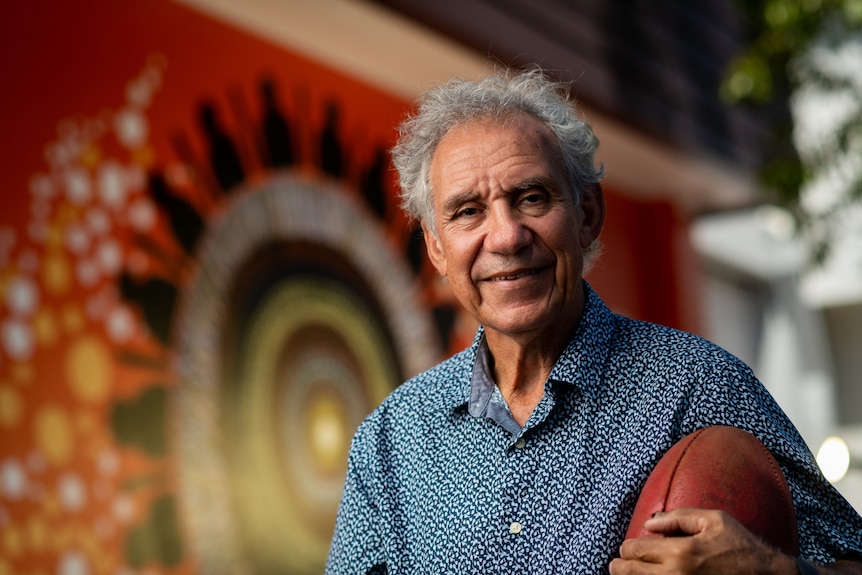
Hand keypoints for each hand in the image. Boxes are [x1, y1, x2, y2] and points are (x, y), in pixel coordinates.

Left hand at [609, 507, 798, 573]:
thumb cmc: (742, 548)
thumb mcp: (714, 520)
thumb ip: (678, 517)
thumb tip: (650, 523)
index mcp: (680, 552)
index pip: (634, 550)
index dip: (627, 548)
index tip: (627, 548)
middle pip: (630, 572)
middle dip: (621, 566)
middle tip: (617, 564)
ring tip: (631, 574)